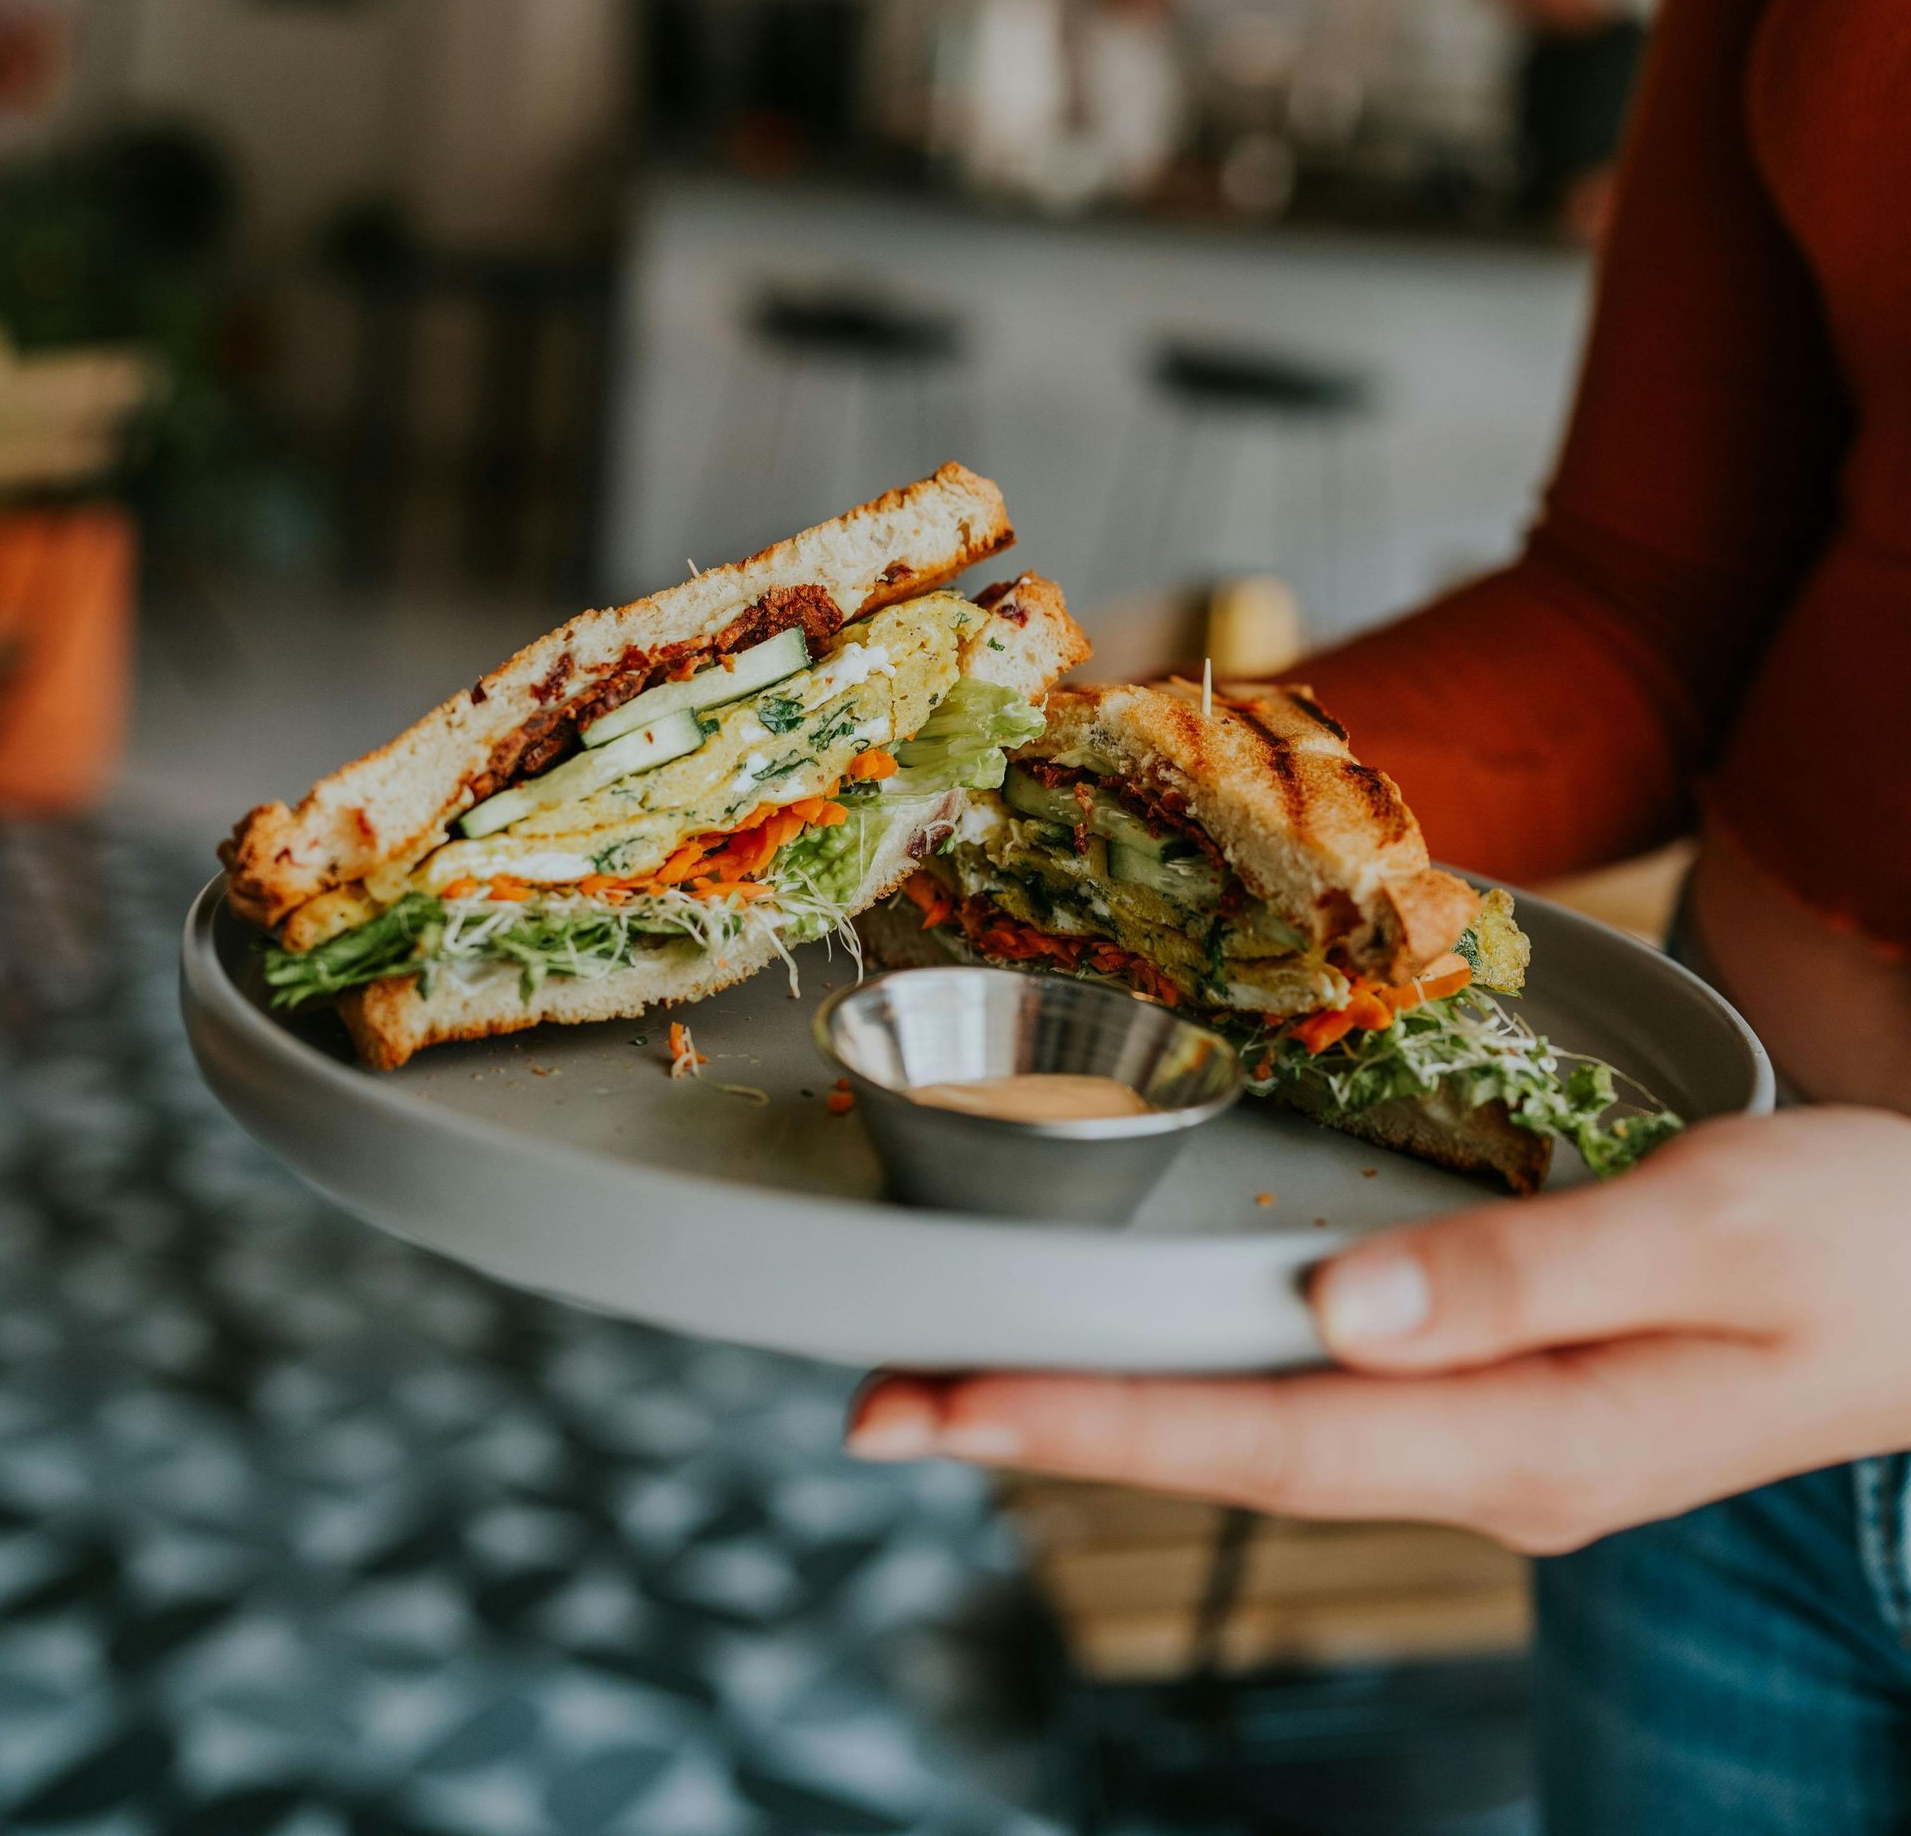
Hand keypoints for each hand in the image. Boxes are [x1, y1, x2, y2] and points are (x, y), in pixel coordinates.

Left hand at [846, 1108, 1910, 1552]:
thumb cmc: (1856, 1242)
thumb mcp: (1706, 1229)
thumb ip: (1522, 1273)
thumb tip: (1339, 1313)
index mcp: (1527, 1435)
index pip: (1265, 1439)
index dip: (1090, 1416)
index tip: (941, 1402)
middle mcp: (1488, 1459)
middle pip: (1231, 1448)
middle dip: (1050, 1424)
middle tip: (877, 1400)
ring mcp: (1494, 1437)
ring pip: (1263, 1427)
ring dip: (1109, 1399)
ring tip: (962, 1371)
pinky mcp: (1504, 1391)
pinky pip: (1320, 1396)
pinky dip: (1206, 1370)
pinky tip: (1146, 1342)